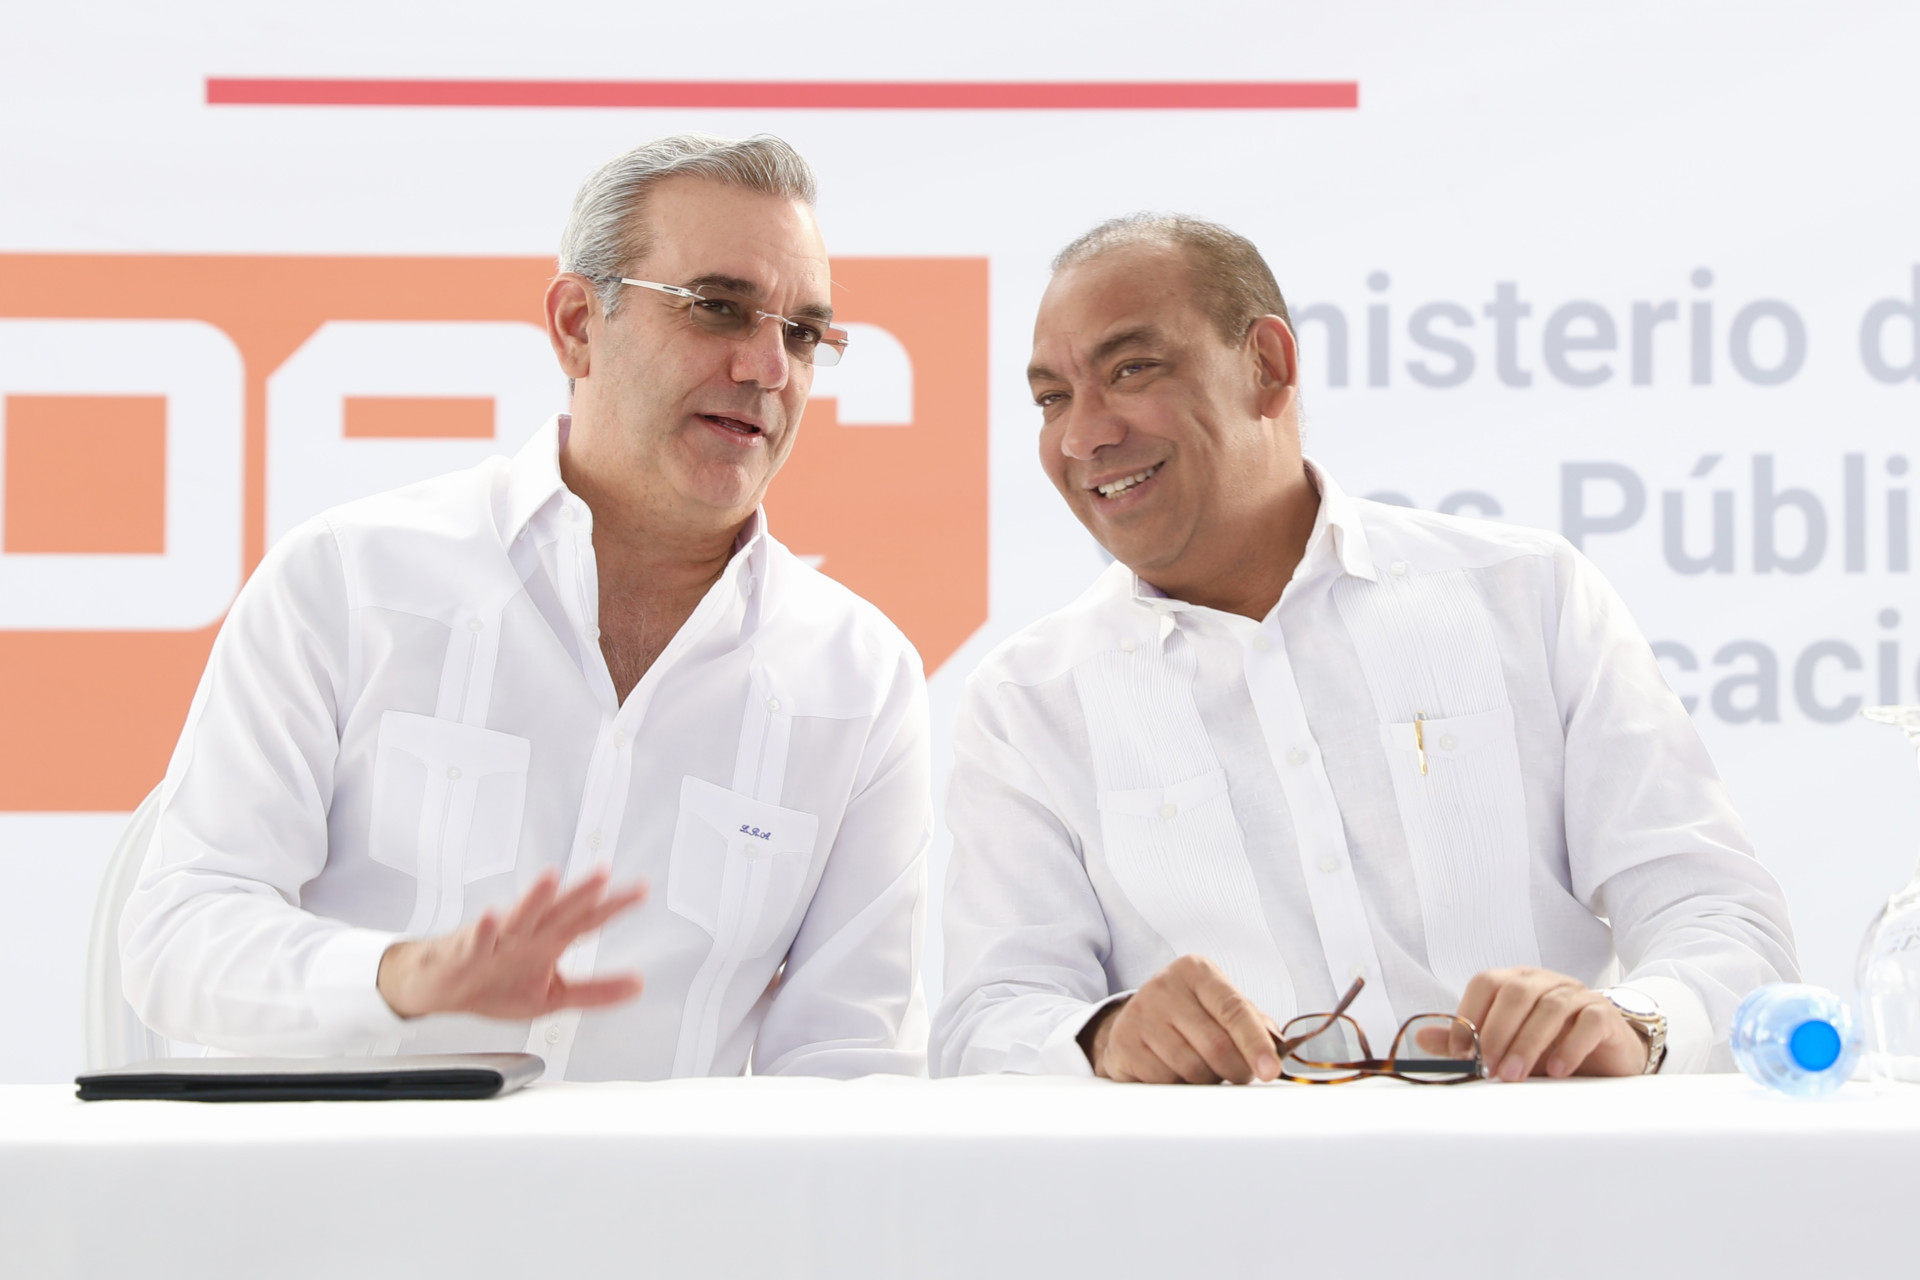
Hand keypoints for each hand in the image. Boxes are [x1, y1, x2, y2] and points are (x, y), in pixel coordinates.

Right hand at [376, 867, 647, 1018]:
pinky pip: (475, 941)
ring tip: (550, 879)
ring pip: (518, 917)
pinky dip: (483, 930)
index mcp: (548, 941)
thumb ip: (595, 991)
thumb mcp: (553, 996)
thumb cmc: (495, 984)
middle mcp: (526, 934)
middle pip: (557, 911)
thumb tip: (639, 985)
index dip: (613, 906)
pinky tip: (491, 916)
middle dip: (580, 893)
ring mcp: (495, 940)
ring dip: (533, 898)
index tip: (641, 890)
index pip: (587, 920)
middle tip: (603, 874)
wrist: (440, 989)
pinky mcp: (465, 952)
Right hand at [1081, 955, 1280, 1083]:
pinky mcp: (1124, 1044)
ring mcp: (1140, 1015)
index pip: (1234, 1009)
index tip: (1271, 1070)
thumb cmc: (1190, 1015)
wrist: (1136, 1020)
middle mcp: (1164, 986)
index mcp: (1196, 971)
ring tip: (1203, 1068)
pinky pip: (1165, 1081)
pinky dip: (1179, 1086)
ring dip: (1208, 1080)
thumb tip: (1281, 1052)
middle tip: (1239, 1074)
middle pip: (1216, 1047)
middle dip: (1237, 1070)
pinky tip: (1175, 1071)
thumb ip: (1254, 1025)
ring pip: (1192, 1069)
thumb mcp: (1221, 1008)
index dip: (1255, 1043)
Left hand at [1454, 966, 1647, 1080]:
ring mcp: (1577, 994)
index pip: (1486, 983)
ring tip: (1514, 1075)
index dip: (1469, 1015)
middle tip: (1488, 1068)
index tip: (1460, 1054)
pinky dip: (1569, 1046)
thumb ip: (1467, 1039)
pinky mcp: (1604, 1014)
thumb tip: (1421, 1037)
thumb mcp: (1505, 1045)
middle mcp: (1545, 982)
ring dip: (1528, 1043)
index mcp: (1516, 981)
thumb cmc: (1549, 1047)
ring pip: (1551, 1007)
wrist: (1606, 1053)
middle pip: (1516, 992)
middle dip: (1497, 1032)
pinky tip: (1556, 1070)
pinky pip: (1588, 1022)